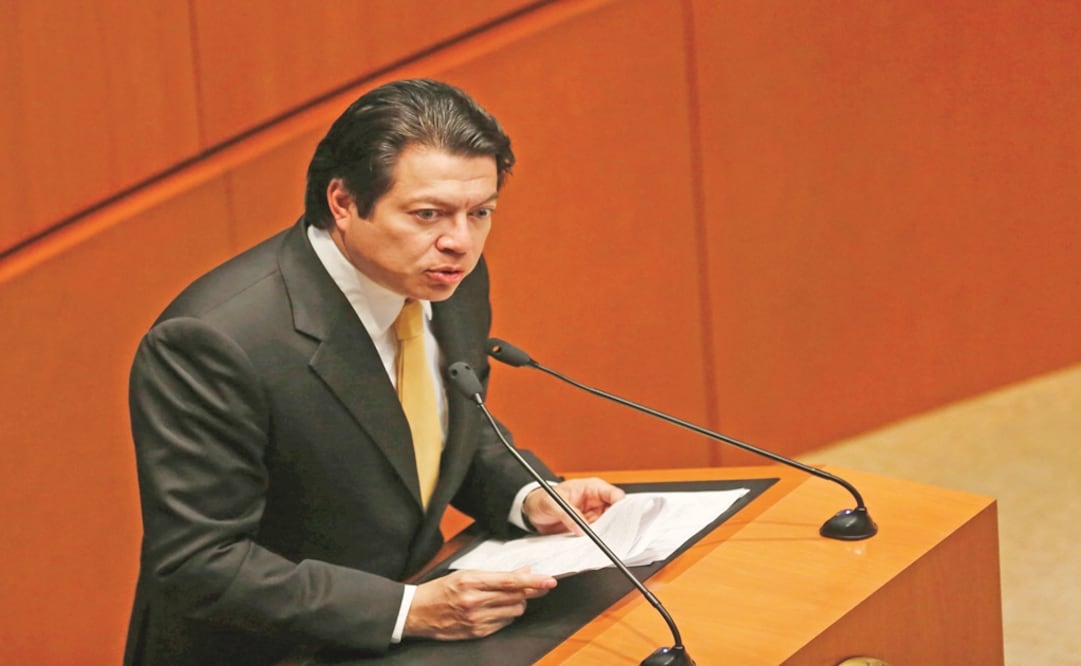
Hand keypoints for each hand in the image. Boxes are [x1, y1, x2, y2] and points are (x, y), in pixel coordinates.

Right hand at [403, 568, 555, 639]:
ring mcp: (476, 619)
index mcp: (472, 581)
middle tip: (534, 586)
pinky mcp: (476, 633)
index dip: (533, 582)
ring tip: (507, 597)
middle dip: (529, 592)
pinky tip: (497, 609)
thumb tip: (522, 572)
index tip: (549, 581)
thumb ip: (496, 574)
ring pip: (514, 611)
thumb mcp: (466, 574)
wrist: (417, 612)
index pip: (510, 581)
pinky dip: (506, 615)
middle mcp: (475, 601)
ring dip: (517, 603)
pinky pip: (504, 623)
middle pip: (516, 597)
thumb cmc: (440, 590)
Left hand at [522, 477, 625, 534]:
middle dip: (618, 524)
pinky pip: (599, 534)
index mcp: (592, 488)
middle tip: (615, 535)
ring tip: (605, 542)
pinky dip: (599, 540)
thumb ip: (567, 514)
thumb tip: (581, 528)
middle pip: (617, 512)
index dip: (622, 507)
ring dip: (608, 534)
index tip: (622, 519)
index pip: (615, 495)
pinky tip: (597, 545)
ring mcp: (593, 515)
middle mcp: (596, 501)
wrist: (533, 512)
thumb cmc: (542, 499)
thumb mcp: (552, 503)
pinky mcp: (588, 527)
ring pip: (610, 525)